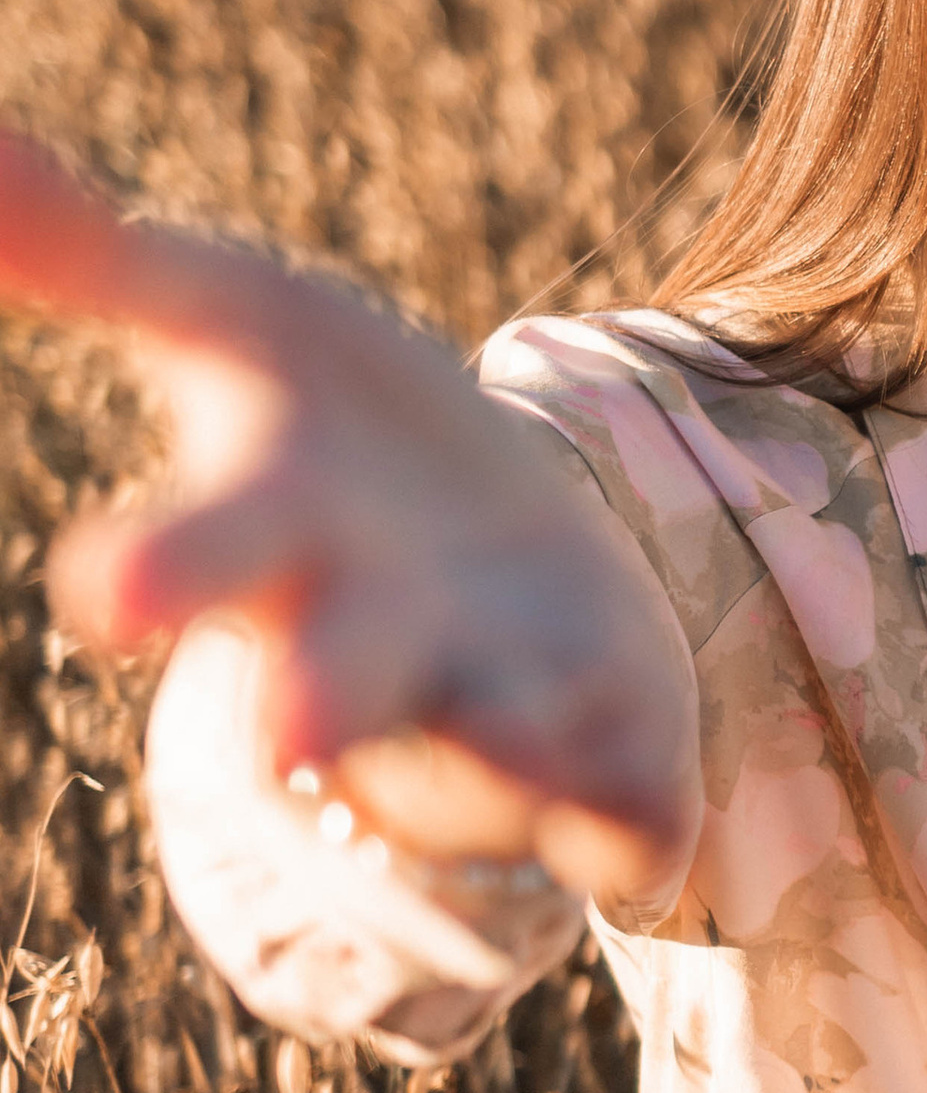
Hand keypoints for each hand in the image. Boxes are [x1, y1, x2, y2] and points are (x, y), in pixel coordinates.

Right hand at [0, 127, 693, 897]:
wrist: (508, 547)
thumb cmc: (336, 436)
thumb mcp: (237, 323)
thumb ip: (106, 256)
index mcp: (281, 535)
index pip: (208, 553)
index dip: (164, 568)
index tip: (107, 590)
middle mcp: (374, 644)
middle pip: (331, 682)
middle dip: (308, 700)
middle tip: (281, 736)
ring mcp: (493, 711)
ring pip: (479, 764)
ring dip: (491, 761)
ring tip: (511, 739)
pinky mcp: (611, 765)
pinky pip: (621, 820)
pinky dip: (630, 826)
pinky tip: (654, 836)